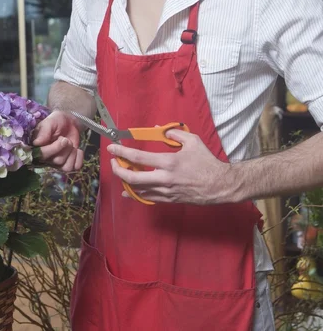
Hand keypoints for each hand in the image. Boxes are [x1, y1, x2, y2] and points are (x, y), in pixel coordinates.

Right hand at [32, 111, 82, 171]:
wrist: (69, 122)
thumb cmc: (56, 121)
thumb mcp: (49, 122)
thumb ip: (43, 131)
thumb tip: (37, 143)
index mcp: (38, 148)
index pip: (43, 156)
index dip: (54, 148)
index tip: (61, 138)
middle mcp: (46, 158)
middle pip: (57, 161)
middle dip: (66, 147)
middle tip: (66, 138)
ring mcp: (57, 163)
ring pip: (66, 167)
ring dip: (72, 154)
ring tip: (71, 145)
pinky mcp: (68, 163)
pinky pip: (75, 167)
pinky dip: (79, 158)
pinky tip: (77, 150)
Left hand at [107, 129, 240, 204]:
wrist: (220, 185)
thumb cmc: (206, 161)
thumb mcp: (192, 141)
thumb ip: (174, 133)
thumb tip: (158, 130)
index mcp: (169, 162)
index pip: (138, 158)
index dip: (121, 153)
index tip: (112, 148)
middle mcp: (165, 178)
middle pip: (133, 178)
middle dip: (118, 170)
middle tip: (113, 163)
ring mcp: (166, 191)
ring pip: (139, 190)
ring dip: (126, 181)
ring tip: (120, 172)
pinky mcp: (170, 200)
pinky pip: (148, 198)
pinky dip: (136, 194)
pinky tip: (129, 191)